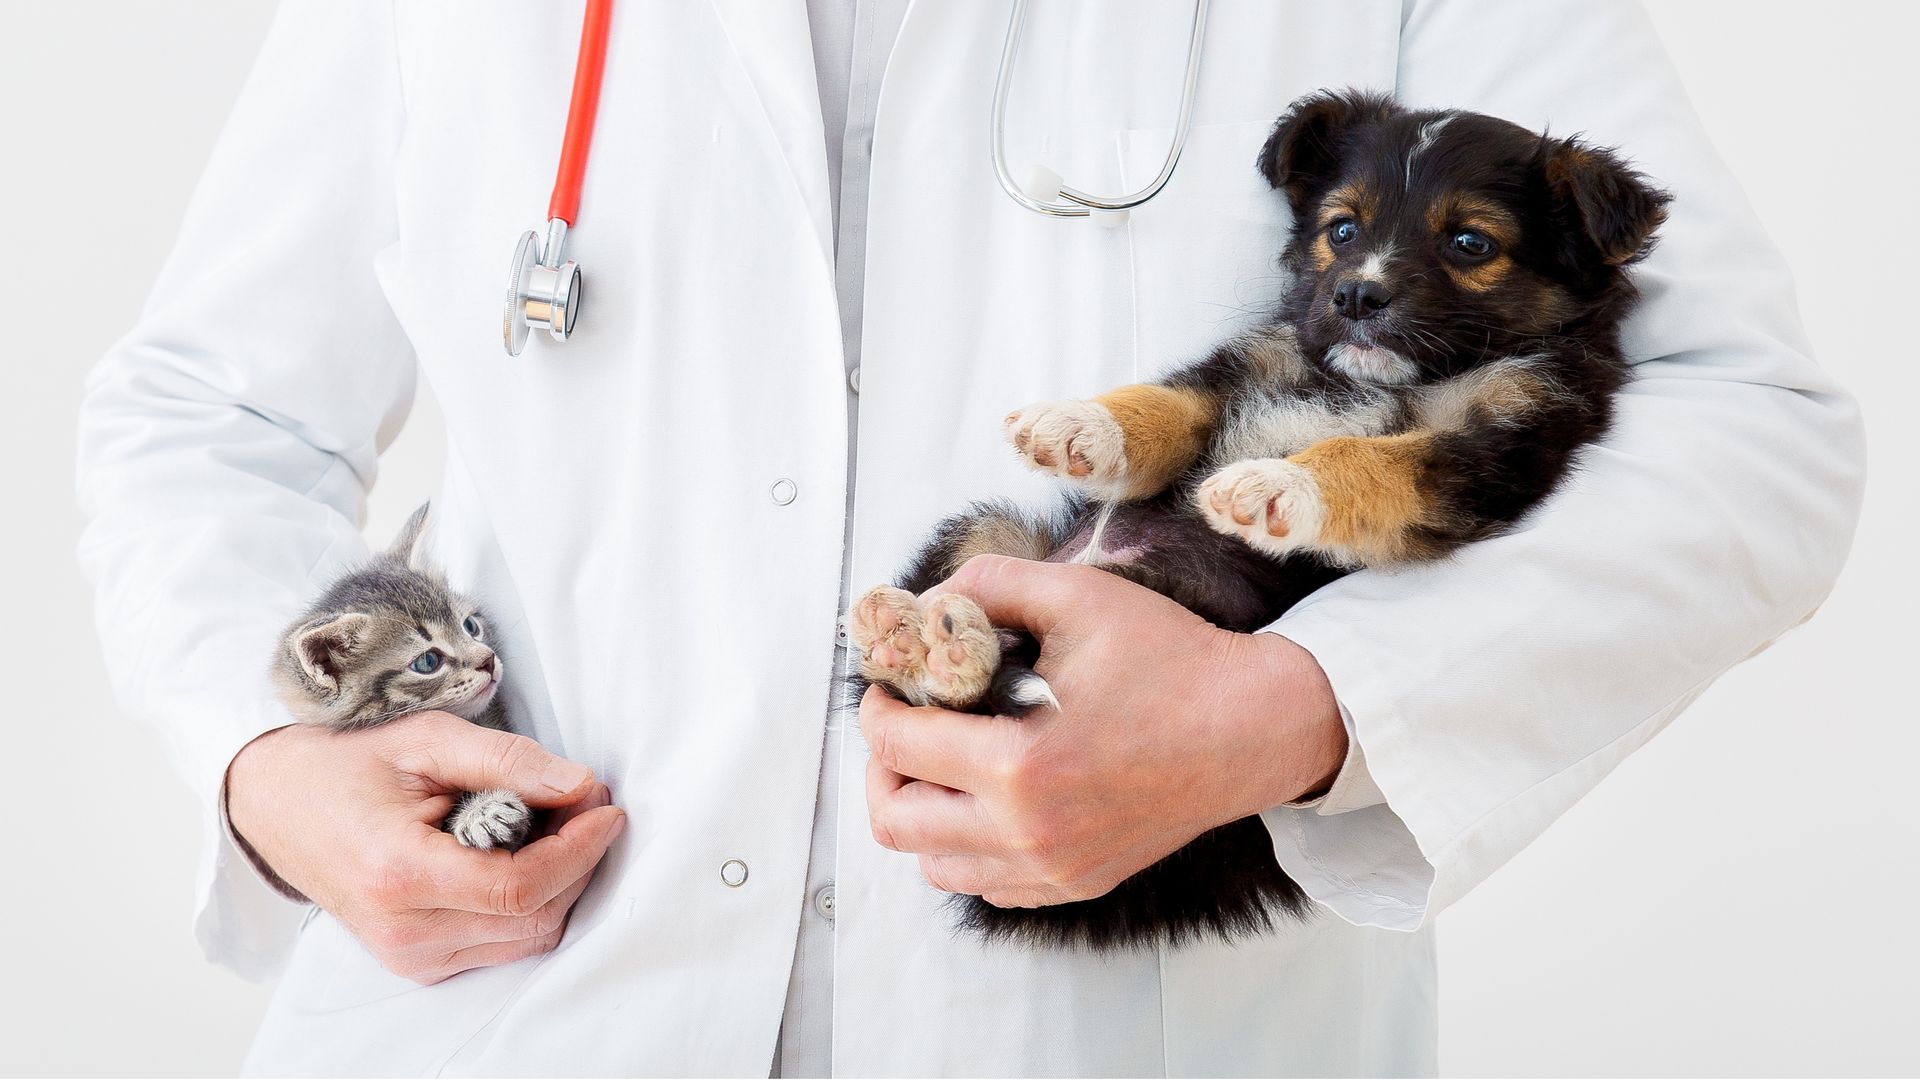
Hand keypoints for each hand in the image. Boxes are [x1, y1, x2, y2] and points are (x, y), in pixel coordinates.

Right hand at [226, 712, 624, 983]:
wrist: (279, 804)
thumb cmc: (348, 765)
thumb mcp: (427, 739)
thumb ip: (507, 761)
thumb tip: (580, 784)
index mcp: (400, 875)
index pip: (520, 886)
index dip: (579, 849)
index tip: (606, 808)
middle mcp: (405, 931)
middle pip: (534, 917)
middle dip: (578, 860)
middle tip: (587, 803)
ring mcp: (410, 956)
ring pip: (527, 938)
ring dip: (559, 883)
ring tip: (557, 824)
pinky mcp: (419, 964)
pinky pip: (503, 945)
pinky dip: (530, 903)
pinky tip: (525, 855)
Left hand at [861, 555, 1344, 907]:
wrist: (1253, 726)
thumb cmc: (1172, 660)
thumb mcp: (1077, 596)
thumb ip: (990, 584)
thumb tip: (928, 600)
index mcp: (1021, 766)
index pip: (896, 748)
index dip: (879, 706)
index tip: (893, 684)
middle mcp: (1030, 834)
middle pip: (896, 821)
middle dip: (884, 765)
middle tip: (906, 725)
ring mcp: (1053, 869)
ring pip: (933, 864)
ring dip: (922, 810)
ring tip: (944, 761)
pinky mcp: (1075, 884)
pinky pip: (985, 884)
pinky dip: (967, 846)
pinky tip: (989, 796)